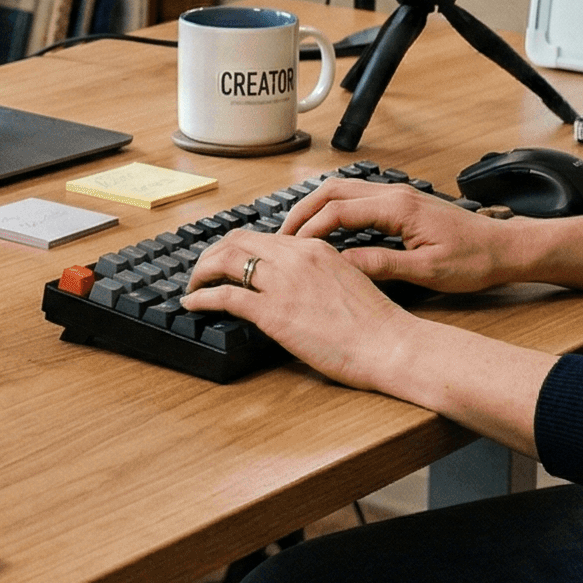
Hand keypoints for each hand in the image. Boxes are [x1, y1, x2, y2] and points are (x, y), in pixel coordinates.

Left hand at [180, 230, 422, 392]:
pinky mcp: (274, 312)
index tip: (226, 261)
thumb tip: (296, 286)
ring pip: (225, 260)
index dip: (237, 247)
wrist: (391, 344)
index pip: (263, 237)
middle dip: (212, 255)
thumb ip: (318, 276)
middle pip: (237, 241)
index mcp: (314, 248)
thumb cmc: (377, 324)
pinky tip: (191, 303)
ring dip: (201, 271)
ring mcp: (283, 283)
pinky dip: (201, 296)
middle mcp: (295, 257)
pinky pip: (225, 295)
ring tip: (192, 285)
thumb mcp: (347, 282)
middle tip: (201, 271)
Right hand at [281, 177, 517, 293]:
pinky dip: (334, 208)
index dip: (310, 229)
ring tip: (297, 232)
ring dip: (317, 207)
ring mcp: (399, 195)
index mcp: (399, 208)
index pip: (338, 211)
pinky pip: (358, 198)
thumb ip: (383, 265)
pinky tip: (327, 228)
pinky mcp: (403, 203)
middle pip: (333, 190)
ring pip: (344, 190)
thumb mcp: (428, 271)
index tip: (292, 250)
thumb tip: (342, 265)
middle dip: (303, 210)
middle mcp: (396, 194)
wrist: (506, 248)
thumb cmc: (475, 260)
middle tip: (282, 237)